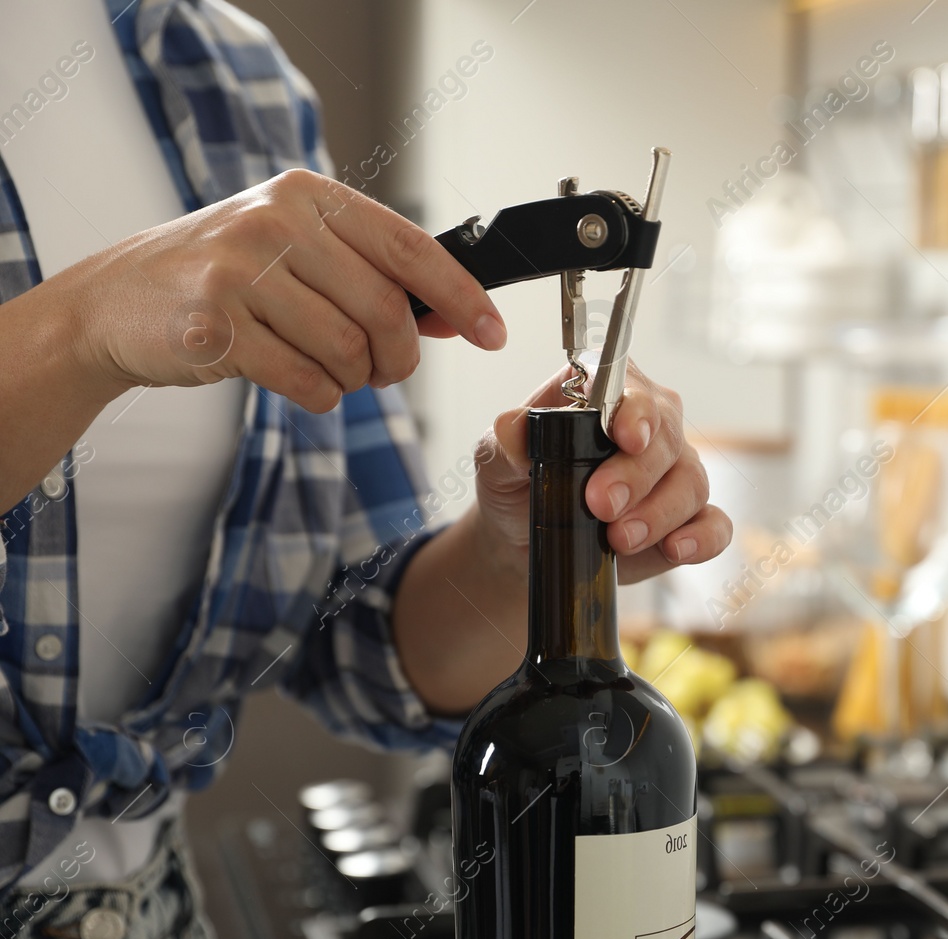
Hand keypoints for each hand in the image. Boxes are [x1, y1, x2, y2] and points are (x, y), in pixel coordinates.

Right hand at [57, 168, 504, 409]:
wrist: (116, 302)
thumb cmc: (226, 277)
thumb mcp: (299, 251)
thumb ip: (374, 274)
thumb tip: (459, 316)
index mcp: (308, 196)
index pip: (410, 248)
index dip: (461, 296)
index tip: (494, 334)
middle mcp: (275, 223)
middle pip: (386, 310)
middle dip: (400, 357)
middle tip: (384, 371)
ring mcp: (239, 274)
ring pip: (348, 351)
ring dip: (354, 380)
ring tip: (331, 372)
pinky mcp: (214, 328)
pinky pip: (307, 382)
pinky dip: (319, 397)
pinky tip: (300, 383)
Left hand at [473, 363, 732, 583]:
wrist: (526, 543)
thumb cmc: (518, 487)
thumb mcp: (496, 462)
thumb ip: (505, 443)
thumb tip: (513, 428)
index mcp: (605, 393)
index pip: (630, 386)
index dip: (634, 410)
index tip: (625, 436)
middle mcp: (650, 425)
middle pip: (666, 437)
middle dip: (637, 474)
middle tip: (600, 505)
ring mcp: (674, 472)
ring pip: (691, 482)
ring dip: (658, 514)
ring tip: (619, 540)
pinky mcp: (688, 519)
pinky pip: (715, 524)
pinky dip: (701, 537)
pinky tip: (677, 549)